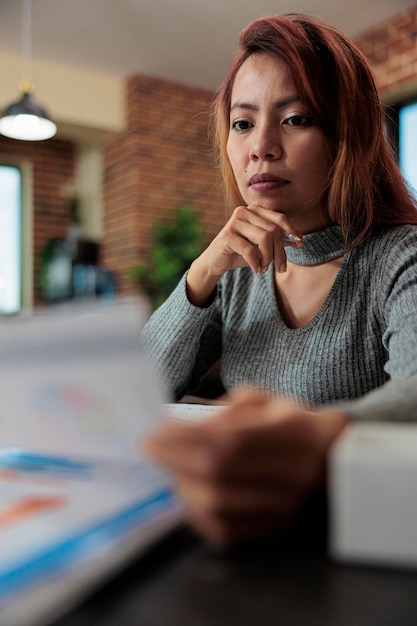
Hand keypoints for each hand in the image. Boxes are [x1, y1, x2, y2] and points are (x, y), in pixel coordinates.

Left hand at [144, 388, 346, 544]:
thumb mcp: (264, 400)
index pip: (227, 438)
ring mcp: (285, 503)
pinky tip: (188, 495)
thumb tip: (184, 426)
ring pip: (220, 504)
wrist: (331, 455)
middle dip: (175, 459)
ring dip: (183, 485)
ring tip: (171, 469)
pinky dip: (198, 514)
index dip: (186, 438)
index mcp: (290, 430)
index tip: (156, 432)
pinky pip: (228, 529)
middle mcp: (292, 470)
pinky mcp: (277, 525)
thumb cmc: (290, 421)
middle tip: (153, 449)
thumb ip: (226, 409)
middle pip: (218, 471)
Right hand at [186, 205, 301, 305]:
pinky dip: (256, 262)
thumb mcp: (262, 246)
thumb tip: (299, 238)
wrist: (215, 262)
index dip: (292, 232)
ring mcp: (234, 222)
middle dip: (280, 252)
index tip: (299, 245)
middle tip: (280, 268)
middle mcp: (244, 211)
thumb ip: (279, 240)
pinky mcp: (227, 235)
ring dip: (268, 258)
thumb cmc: (240, 252)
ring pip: (264, 238)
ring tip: (264, 268)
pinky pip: (250, 250)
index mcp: (254, 210)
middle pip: (273, 230)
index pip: (280, 218)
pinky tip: (256, 269)